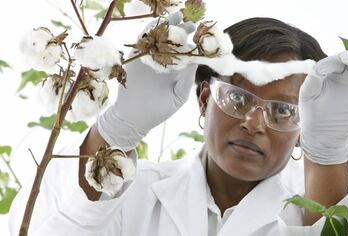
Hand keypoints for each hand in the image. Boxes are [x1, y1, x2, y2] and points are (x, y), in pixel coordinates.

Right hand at [97, 12, 196, 150]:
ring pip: (159, 38)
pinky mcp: (135, 58)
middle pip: (174, 42)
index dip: (195, 43)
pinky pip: (142, 42)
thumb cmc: (159, 111)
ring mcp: (149, 59)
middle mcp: (164, 62)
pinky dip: (149, 32)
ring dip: (167, 27)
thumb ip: (187, 79)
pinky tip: (158, 24)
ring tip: (177, 16)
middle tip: (191, 22)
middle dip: (182, 30)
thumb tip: (195, 60)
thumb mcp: (178, 96)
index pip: (187, 53)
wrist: (133, 118)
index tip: (203, 34)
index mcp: (177, 70)